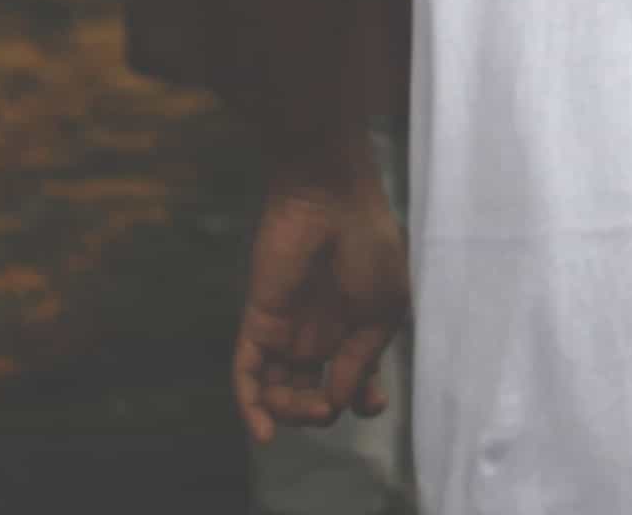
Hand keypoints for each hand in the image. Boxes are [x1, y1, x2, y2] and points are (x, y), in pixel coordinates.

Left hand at [235, 154, 410, 444]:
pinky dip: (250, 406)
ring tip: (307, 409)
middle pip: (312, 395)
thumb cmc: (369, 245)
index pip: (352, 380)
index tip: (371, 406)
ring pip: (279, 392)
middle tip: (330, 404)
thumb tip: (338, 402)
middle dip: (320, 412)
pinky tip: (262, 433)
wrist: (331, 199)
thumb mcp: (384, 308)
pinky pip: (247, 373)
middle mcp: (321, 335)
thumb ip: (361, 359)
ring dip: (290, 414)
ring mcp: (288, 331)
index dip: (361, 401)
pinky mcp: (259, 323)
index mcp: (357, 328)